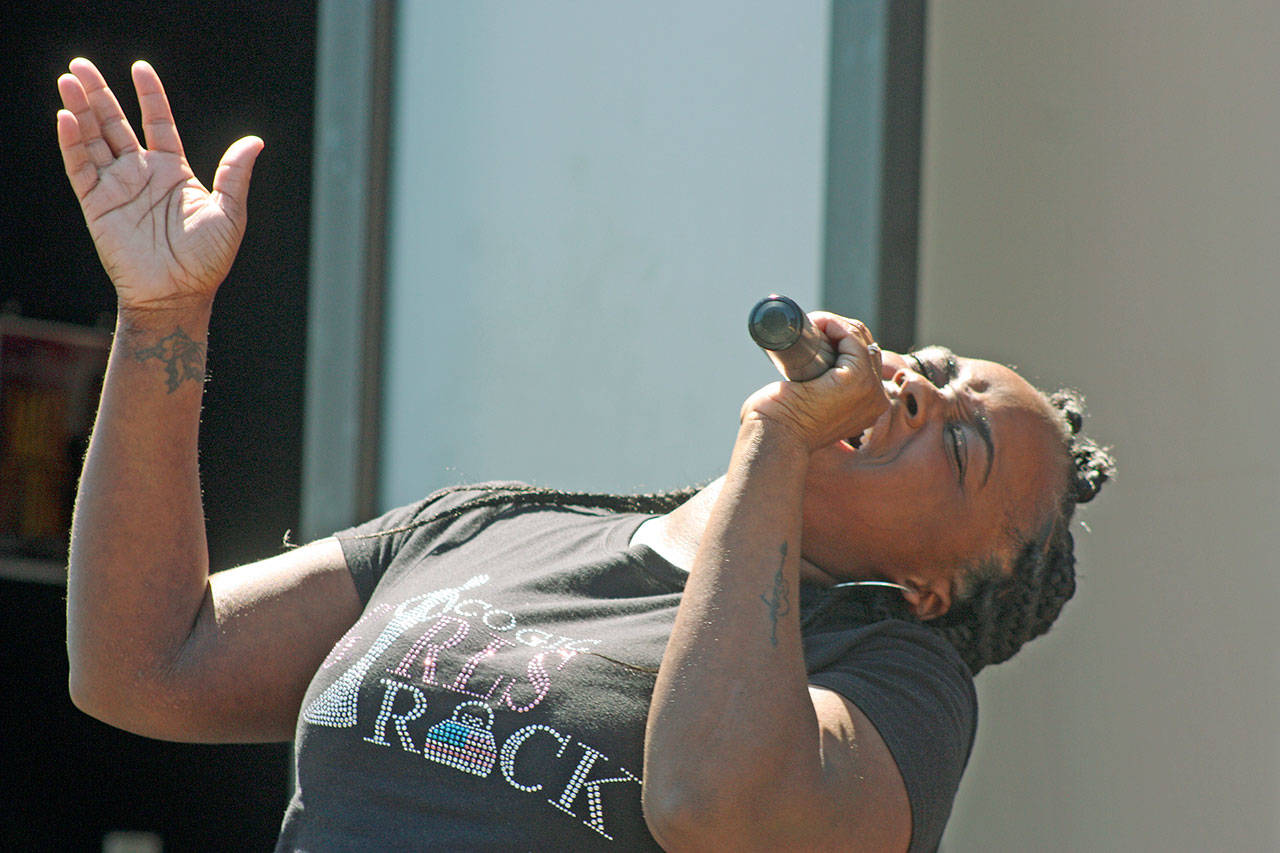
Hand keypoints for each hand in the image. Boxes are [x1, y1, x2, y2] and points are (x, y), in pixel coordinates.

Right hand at [57, 58, 263, 311]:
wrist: (178, 295)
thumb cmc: (208, 261)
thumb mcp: (229, 213)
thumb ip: (234, 174)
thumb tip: (255, 141)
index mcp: (174, 172)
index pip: (158, 123)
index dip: (150, 96)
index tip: (139, 67)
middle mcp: (143, 175)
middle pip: (117, 124)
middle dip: (100, 94)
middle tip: (80, 63)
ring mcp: (118, 188)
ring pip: (93, 139)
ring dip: (80, 109)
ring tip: (69, 79)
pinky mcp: (97, 205)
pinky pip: (80, 167)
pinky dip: (72, 142)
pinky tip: (66, 116)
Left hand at [740, 312, 890, 452]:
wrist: (773, 439)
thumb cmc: (782, 426)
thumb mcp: (812, 409)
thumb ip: (820, 398)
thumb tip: (811, 376)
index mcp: (868, 407)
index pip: (865, 362)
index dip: (841, 343)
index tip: (812, 337)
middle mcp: (876, 400)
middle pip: (866, 348)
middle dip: (839, 331)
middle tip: (808, 330)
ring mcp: (870, 390)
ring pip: (860, 340)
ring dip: (835, 325)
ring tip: (810, 326)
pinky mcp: (856, 380)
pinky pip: (853, 338)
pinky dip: (835, 324)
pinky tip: (816, 323)